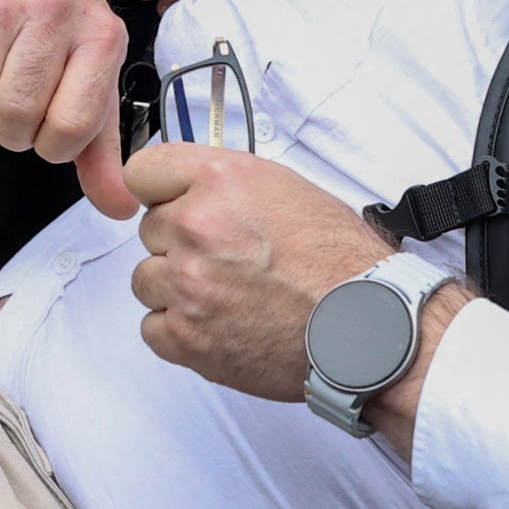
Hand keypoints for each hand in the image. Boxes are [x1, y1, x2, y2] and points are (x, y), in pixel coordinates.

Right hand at [0, 0, 131, 216]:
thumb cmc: (56, 25)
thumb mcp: (93, 75)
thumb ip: (103, 148)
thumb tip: (120, 209)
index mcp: (100, 34)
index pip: (73, 127)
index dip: (54, 146)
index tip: (50, 131)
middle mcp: (51, 12)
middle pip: (17, 120)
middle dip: (13, 133)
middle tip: (16, 111)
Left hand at [120, 140, 409, 413]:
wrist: (365, 327)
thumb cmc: (340, 263)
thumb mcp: (287, 189)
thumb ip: (227, 186)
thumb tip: (192, 192)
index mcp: (220, 180)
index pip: (143, 172)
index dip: (161, 191)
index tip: (173, 205)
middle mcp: (196, 227)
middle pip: (150, 230)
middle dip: (180, 244)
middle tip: (227, 260)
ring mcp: (187, 284)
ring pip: (147, 280)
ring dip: (177, 289)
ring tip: (228, 296)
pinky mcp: (185, 336)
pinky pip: (152, 328)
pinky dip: (180, 331)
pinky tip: (220, 325)